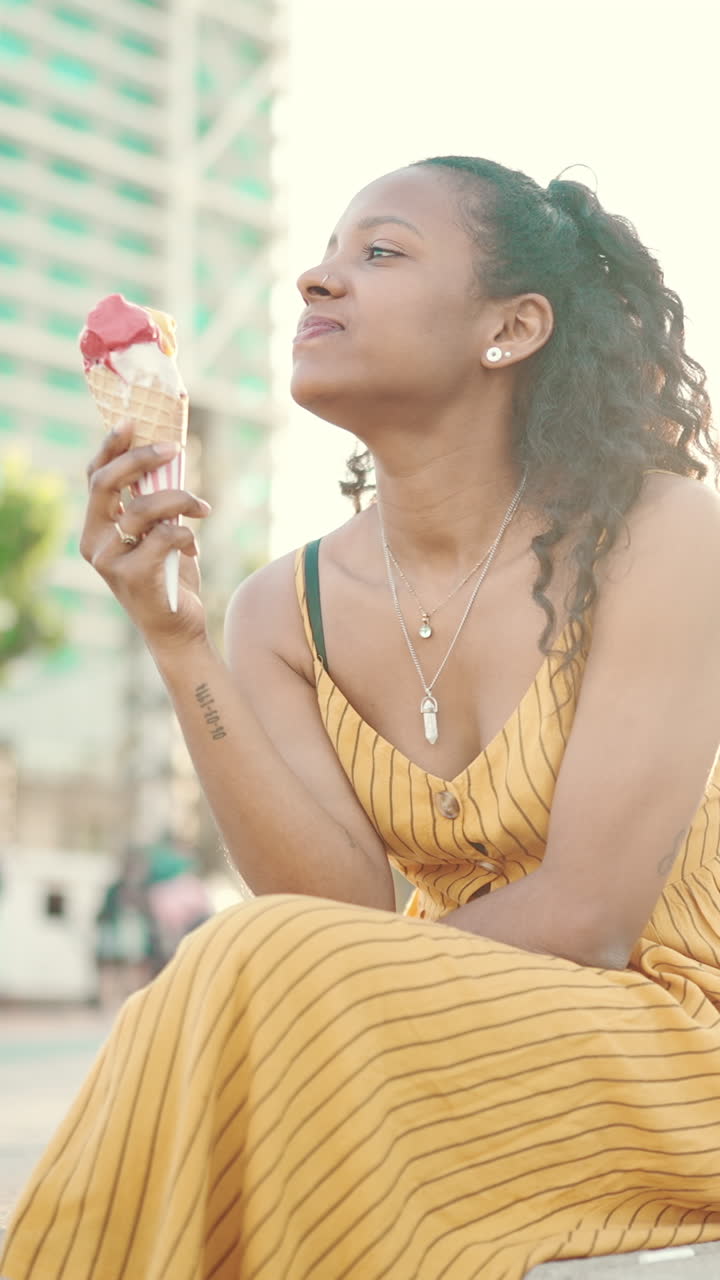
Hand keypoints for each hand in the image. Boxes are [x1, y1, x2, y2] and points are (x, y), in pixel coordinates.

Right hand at [80, 422, 211, 649]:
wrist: (178, 629)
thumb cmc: (170, 577)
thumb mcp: (158, 533)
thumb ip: (154, 503)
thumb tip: (169, 459)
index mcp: (95, 528)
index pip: (94, 477)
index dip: (110, 447)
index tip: (133, 422)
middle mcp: (94, 543)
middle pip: (106, 484)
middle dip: (141, 459)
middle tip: (175, 449)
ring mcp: (109, 562)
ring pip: (143, 508)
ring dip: (180, 499)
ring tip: (202, 507)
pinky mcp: (133, 577)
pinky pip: (163, 536)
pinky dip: (186, 535)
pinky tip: (193, 548)